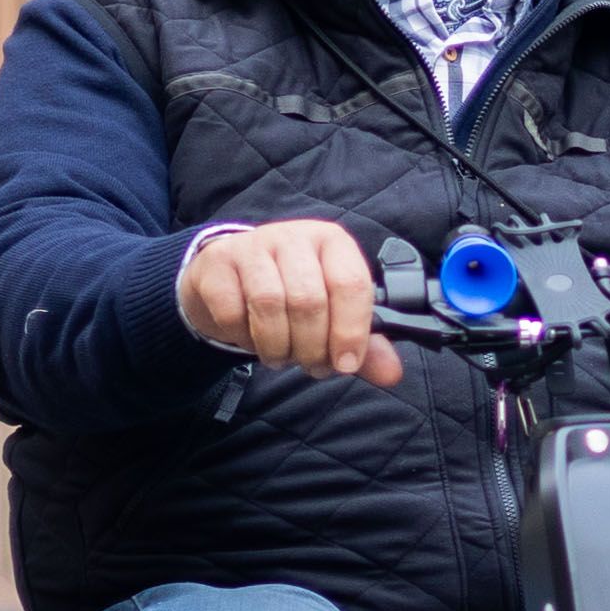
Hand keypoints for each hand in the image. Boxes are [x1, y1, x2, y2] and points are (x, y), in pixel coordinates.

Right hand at [180, 218, 404, 387]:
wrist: (229, 275)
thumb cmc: (289, 293)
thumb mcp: (331, 313)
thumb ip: (363, 343)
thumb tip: (391, 374)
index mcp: (331, 242)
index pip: (351, 283)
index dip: (351, 331)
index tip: (346, 364)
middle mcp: (294, 237)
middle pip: (309, 300)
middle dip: (312, 347)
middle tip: (311, 365)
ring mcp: (252, 246)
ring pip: (270, 304)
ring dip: (278, 346)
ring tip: (282, 357)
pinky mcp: (218, 263)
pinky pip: (232, 310)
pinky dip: (244, 337)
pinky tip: (250, 339)